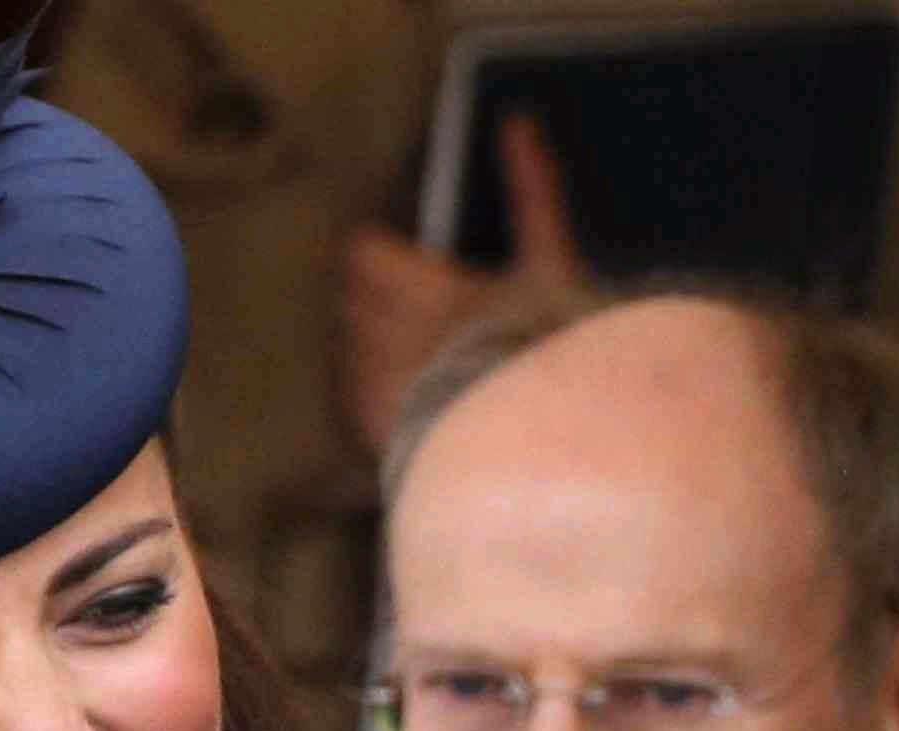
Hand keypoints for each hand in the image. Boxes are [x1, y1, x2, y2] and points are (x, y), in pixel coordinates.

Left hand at [338, 112, 583, 454]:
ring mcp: (374, 384)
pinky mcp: (374, 433)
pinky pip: (353, 405)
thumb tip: (518, 121)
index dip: (378, 256)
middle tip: (412, 315)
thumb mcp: (550, 264)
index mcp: (416, 284)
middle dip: (374, 303)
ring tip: (408, 364)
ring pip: (348, 350)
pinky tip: (400, 406)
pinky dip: (370, 400)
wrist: (530, 441)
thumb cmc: (543, 347)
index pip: (363, 252)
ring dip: (369, 350)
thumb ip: (531, 191)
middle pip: (351, 300)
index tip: (400, 264)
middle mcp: (382, 330)